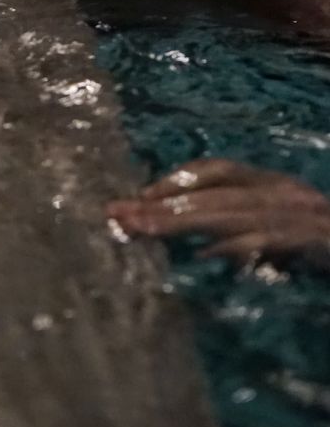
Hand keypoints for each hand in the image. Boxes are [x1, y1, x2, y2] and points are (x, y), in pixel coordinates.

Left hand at [107, 159, 329, 263]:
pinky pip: (276, 239)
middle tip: (119, 217)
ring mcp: (308, 215)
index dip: (173, 182)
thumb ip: (248, 239)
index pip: (218, 172)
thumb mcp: (283, 243)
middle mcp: (290, 193)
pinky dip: (242, 244)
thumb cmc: (324, 254)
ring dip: (186, 220)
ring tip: (145, 230)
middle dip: (163, 204)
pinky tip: (209, 254)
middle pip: (216, 193)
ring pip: (236, 212)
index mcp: (278, 187)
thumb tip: (204, 247)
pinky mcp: (322, 242)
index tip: (134, 201)